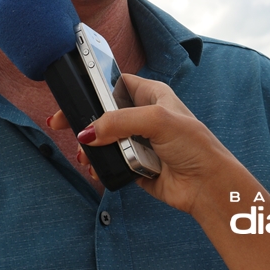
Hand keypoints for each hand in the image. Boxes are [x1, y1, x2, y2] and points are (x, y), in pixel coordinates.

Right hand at [49, 74, 235, 217]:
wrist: (207, 186)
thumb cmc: (195, 146)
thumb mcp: (157, 121)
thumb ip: (119, 121)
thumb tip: (88, 132)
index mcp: (152, 95)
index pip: (116, 82)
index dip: (95, 86)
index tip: (74, 93)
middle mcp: (144, 116)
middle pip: (104, 112)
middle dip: (84, 119)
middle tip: (62, 124)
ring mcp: (138, 140)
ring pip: (104, 138)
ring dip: (91, 146)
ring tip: (84, 154)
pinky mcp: (135, 163)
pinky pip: (110, 161)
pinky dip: (99, 164)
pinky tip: (94, 167)